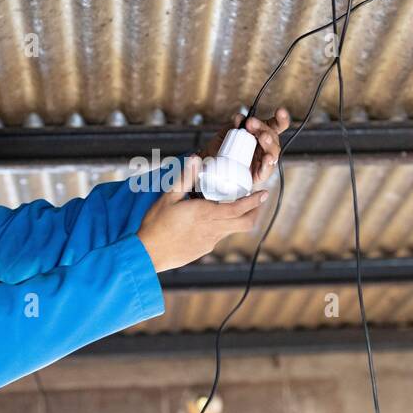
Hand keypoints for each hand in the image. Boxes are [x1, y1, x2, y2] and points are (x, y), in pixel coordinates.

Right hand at [136, 155, 269, 272]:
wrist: (149, 254)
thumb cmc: (156, 224)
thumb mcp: (168, 198)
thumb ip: (184, 178)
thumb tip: (195, 159)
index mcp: (205, 214)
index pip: (238, 208)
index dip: (254, 201)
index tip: (263, 193)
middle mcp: (212, 229)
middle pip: (245, 223)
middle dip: (255, 212)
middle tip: (256, 201)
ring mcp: (209, 241)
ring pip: (233, 230)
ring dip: (239, 218)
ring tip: (235, 207)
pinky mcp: (203, 249)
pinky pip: (220, 236)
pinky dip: (223, 227)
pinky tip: (213, 220)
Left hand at [198, 106, 290, 186]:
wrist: (211, 163)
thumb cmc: (223, 146)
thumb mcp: (228, 132)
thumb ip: (235, 124)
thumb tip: (239, 118)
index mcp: (261, 133)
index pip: (276, 125)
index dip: (281, 118)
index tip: (281, 111)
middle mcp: (265, 146)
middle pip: (273, 136)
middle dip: (263, 128)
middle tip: (251, 124)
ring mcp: (263, 160)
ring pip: (273, 152)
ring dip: (269, 143)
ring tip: (262, 138)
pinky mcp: (259, 174)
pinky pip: (267, 170)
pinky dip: (268, 164)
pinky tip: (267, 159)